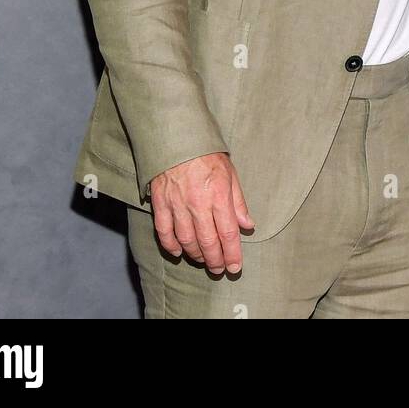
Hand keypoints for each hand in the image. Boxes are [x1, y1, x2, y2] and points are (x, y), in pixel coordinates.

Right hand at [149, 151, 254, 273]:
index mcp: (219, 195)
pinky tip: (178, 252)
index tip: (235, 267)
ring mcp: (177, 205)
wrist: (176, 138)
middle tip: (219, 270)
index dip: (232, 254)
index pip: (228, 233)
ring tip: (203, 261)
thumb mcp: (230, 173)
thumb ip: (238, 202)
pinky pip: (164, 232)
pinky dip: (171, 246)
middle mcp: (198, 204)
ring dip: (196, 255)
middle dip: (215, 260)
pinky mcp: (160, 204)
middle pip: (208, 242)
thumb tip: (248, 225)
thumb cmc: (207, 155)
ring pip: (186, 241)